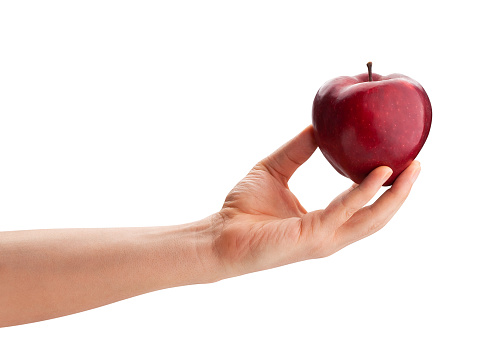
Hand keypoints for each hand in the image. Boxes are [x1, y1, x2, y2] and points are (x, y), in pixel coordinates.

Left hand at [213, 126, 420, 277]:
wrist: (220, 234)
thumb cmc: (244, 208)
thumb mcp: (275, 169)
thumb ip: (298, 151)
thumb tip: (318, 128)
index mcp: (324, 221)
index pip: (364, 208)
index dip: (386, 189)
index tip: (402, 163)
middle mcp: (329, 233)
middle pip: (377, 216)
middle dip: (401, 192)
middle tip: (418, 164)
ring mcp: (323, 238)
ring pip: (371, 218)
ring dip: (393, 194)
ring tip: (410, 168)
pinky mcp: (312, 237)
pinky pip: (345, 211)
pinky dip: (363, 192)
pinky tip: (377, 173)